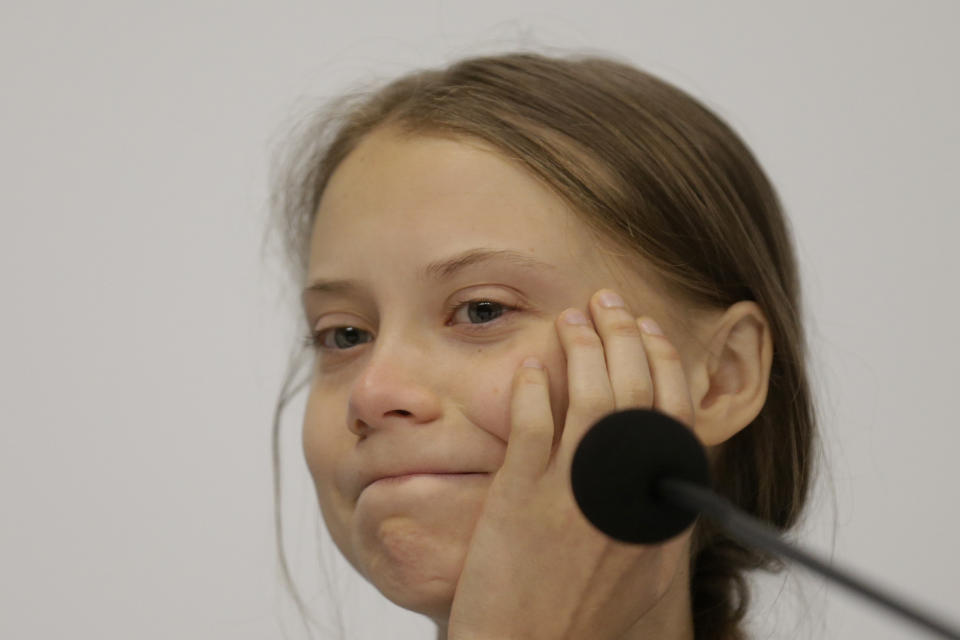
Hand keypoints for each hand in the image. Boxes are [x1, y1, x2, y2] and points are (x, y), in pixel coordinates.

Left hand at [446, 289, 696, 639]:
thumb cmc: (587, 619)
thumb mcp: (647, 571)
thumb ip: (661, 515)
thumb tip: (666, 467)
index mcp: (660, 505)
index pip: (675, 414)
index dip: (663, 362)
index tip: (651, 330)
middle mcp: (624, 491)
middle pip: (634, 390)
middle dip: (624, 334)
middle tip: (609, 302)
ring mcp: (573, 490)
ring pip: (588, 395)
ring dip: (582, 346)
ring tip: (572, 318)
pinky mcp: (522, 496)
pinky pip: (531, 423)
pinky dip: (531, 386)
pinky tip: (528, 366)